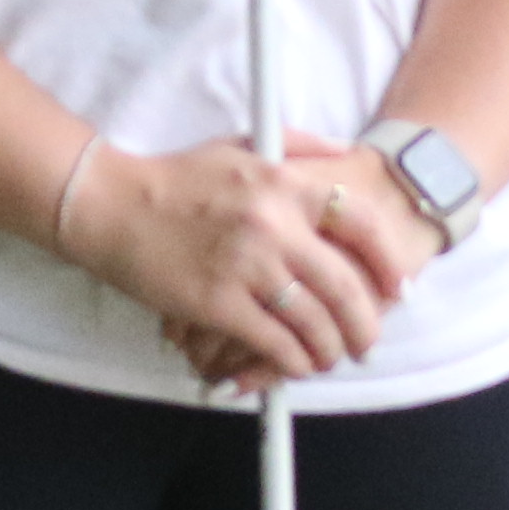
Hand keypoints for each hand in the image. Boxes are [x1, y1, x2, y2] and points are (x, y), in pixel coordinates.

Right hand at [153, 138, 443, 387]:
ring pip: (315, 323)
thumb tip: (348, 152)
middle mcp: (272, 224)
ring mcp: (246, 266)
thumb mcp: (242, 144)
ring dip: (330, 350)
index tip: (395, 288)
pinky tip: (294, 365)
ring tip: (330, 358)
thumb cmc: (176, 177)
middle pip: (346, 286)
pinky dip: (292, 362)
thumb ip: (299, 146)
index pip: (359, 222)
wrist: (112, 204)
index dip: (386, 261)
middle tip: (366, 342)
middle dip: (365, 325)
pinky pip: (275, 344)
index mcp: (283, 183)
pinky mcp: (218, 303)